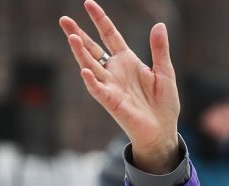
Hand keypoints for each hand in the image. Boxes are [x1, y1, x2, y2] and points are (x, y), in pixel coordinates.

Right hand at [59, 1, 180, 173]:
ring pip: (91, 66)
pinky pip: (98, 90)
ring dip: (81, 53)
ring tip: (72, 38)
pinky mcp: (112, 102)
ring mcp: (111, 86)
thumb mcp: (165, 71)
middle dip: (78, 34)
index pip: (110, 35)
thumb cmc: (164, 103)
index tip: (88, 3)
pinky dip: (91, 81)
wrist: (163, 130)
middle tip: (63, 20)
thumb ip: (159, 49)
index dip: (100, 19)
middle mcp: (115, 71)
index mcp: (127, 61)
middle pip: (92, 48)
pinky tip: (84, 71)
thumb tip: (159, 25)